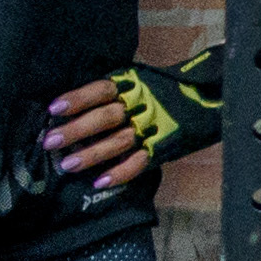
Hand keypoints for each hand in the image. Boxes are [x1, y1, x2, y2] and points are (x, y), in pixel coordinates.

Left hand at [42, 48, 228, 197]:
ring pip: (119, 142)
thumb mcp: (137, 79)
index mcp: (131, 85)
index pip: (101, 90)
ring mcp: (153, 127)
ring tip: (67, 164)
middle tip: (50, 142)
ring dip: (92, 154)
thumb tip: (70, 104)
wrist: (210, 97)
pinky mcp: (163, 147)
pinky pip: (140, 162)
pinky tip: (100, 181)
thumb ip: (112, 89)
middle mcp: (140, 105)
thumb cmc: (163, 88)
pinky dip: (120, 173)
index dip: (78, 99)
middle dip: (77, 130)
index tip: (54, 109)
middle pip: (106, 117)